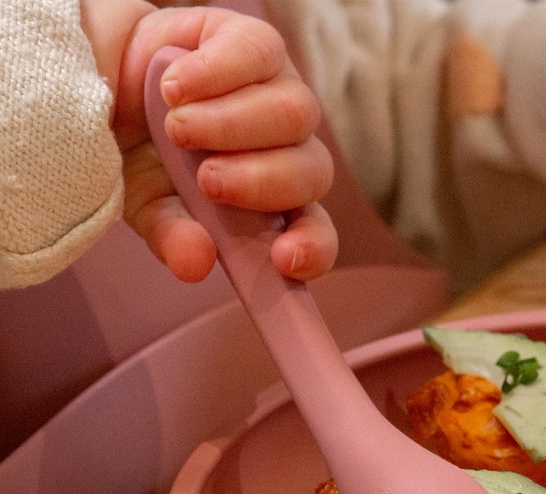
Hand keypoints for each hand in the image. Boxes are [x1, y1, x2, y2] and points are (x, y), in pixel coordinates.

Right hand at [82, 1, 336, 281]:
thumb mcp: (146, 205)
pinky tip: (175, 88)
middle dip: (260, 182)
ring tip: (177, 131)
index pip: (317, 234)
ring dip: (233, 127)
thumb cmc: (138, 155)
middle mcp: (288, 152)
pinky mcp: (255, 45)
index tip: (282, 258)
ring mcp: (278, 94)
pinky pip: (259, 55)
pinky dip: (215, 74)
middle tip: (207, 181)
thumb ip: (173, 236)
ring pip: (295, 114)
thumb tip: (195, 265)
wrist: (97, 83)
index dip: (311, 249)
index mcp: (273, 206)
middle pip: (313, 172)